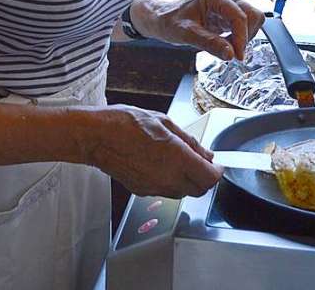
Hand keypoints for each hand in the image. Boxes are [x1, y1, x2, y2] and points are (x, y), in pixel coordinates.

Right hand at [87, 105, 221, 197]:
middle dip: (203, 178)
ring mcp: (154, 187)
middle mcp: (169, 177)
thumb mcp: (163, 121)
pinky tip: (159, 165)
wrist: (96, 137)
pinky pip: (164, 191)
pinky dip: (169, 182)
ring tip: (177, 161)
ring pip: (182, 192)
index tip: (216, 165)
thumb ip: (188, 140)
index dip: (217, 172)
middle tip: (199, 162)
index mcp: (178, 158)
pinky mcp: (142, 190)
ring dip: (186, 181)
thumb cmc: (125, 123)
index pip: (210, 177)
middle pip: (199, 190)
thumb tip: (204, 153)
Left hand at [150, 0, 263, 59]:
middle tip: (232, 52)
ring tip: (224, 46)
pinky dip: (240, 36)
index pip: (240, 16)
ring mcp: (228, 3)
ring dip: (244, 36)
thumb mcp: (186, 34)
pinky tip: (225, 42)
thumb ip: (209, 43)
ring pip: (252, 19)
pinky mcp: (228, 12)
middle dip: (246, 36)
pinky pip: (244, 24)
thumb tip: (230, 54)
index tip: (238, 56)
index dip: (242, 38)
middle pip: (252, 15)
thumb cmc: (170, 22)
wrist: (162, 18)